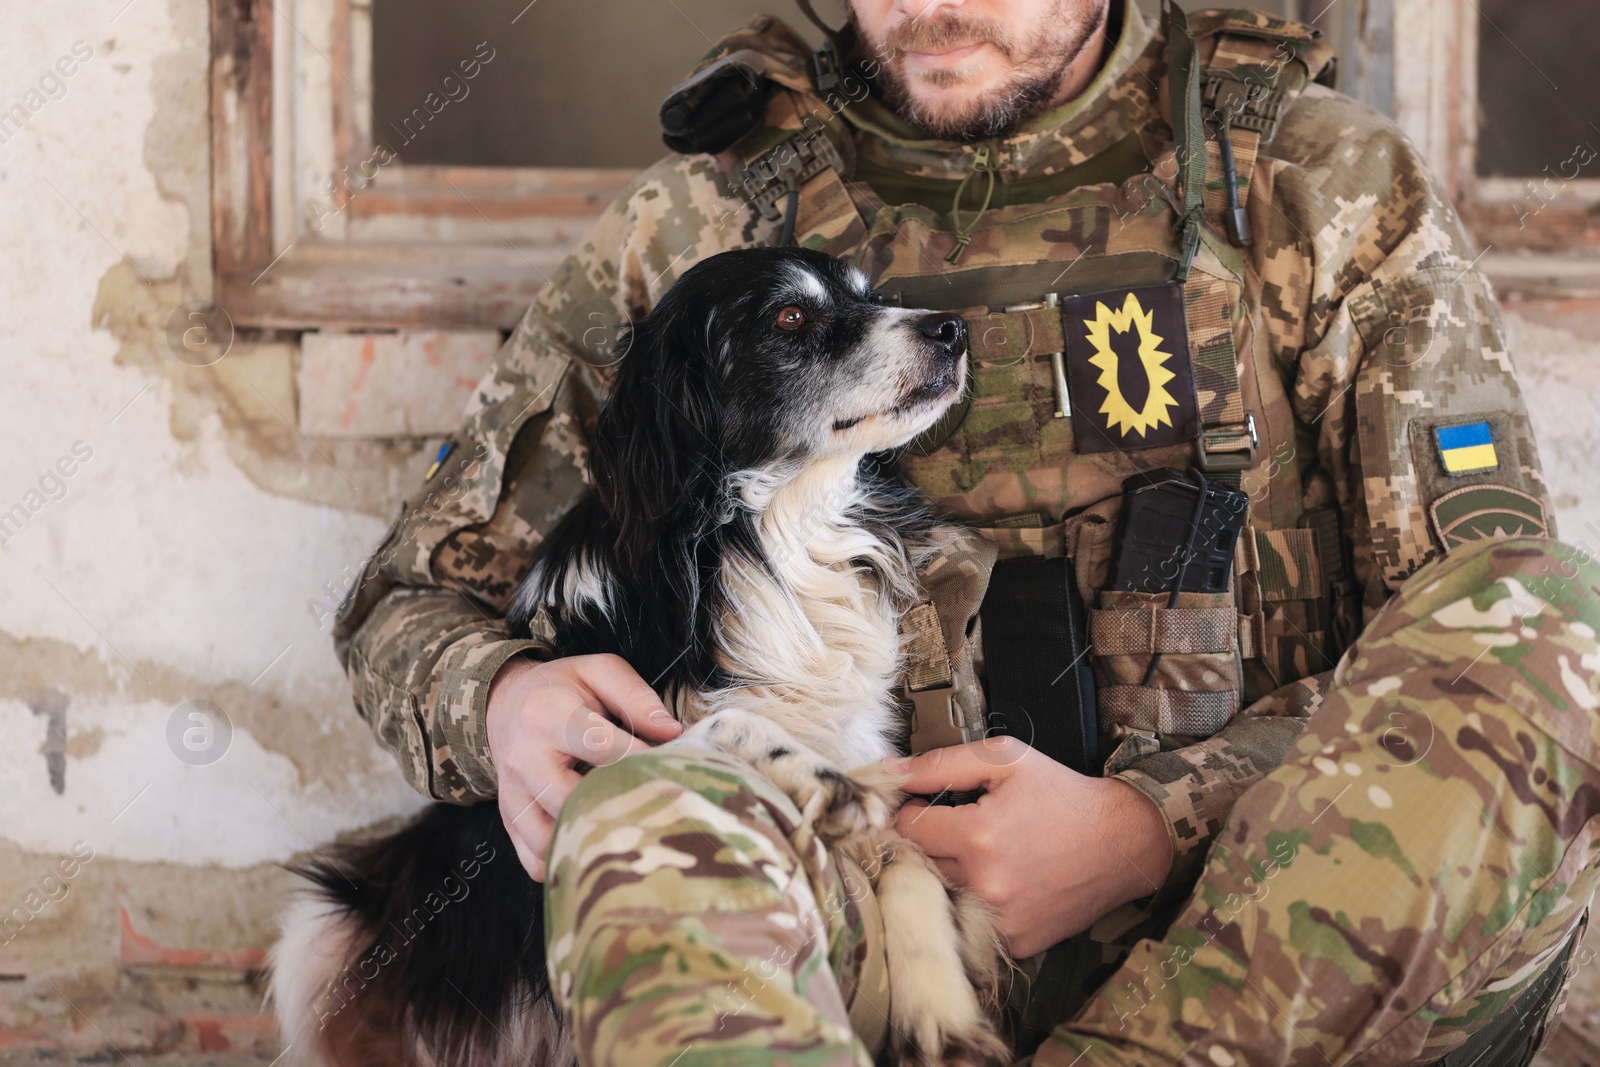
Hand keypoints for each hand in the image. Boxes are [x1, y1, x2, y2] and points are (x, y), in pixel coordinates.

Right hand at [486, 654, 680, 880]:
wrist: (505, 705)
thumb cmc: (562, 689)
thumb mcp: (597, 671)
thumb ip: (636, 696)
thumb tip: (671, 731)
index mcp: (547, 714)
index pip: (600, 746)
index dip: (640, 761)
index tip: (670, 770)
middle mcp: (524, 758)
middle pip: (573, 801)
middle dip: (619, 808)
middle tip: (655, 810)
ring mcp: (512, 796)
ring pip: (551, 840)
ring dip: (592, 842)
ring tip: (628, 830)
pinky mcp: (510, 822)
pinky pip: (536, 861)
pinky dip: (567, 862)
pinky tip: (595, 844)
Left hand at [884, 739, 1172, 957]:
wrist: (1122, 842)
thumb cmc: (1063, 796)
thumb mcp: (1005, 760)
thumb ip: (940, 765)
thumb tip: (889, 773)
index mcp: (978, 837)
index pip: (906, 830)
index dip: (913, 812)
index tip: (929, 808)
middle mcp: (985, 885)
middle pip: (920, 865)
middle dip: (931, 844)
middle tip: (956, 829)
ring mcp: (1000, 920)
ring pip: (942, 896)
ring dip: (949, 875)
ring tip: (980, 855)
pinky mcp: (1015, 943)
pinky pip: (971, 922)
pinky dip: (976, 902)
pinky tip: (1001, 881)